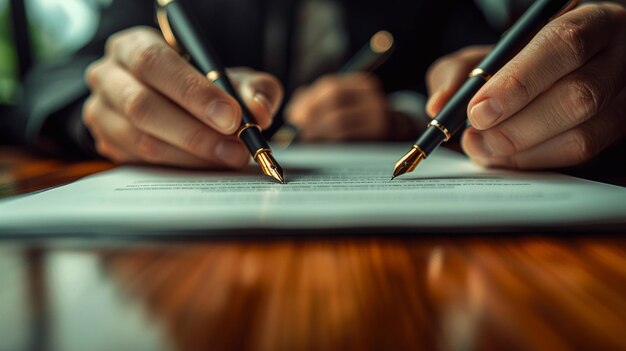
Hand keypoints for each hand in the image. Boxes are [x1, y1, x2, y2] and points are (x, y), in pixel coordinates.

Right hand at [84, 27, 282, 167]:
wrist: (171, 102)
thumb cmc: (200, 84)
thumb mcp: (230, 77)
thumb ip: (252, 88)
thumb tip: (260, 111)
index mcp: (133, 46)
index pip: (154, 63)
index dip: (193, 92)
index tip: (231, 116)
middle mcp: (109, 76)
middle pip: (142, 105)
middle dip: (195, 131)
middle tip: (235, 147)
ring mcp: (102, 113)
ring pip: (142, 140)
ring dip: (191, 155)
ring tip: (229, 158)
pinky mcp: (107, 144)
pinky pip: (142, 162)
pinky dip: (180, 166)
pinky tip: (208, 165)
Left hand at [285, 73, 388, 140]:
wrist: (394, 135)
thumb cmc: (358, 120)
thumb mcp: (344, 104)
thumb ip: (317, 102)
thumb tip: (294, 113)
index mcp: (363, 84)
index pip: (330, 86)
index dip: (308, 101)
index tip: (293, 116)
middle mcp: (373, 97)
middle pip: (335, 100)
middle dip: (311, 115)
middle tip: (298, 131)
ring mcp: (378, 117)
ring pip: (340, 121)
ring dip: (318, 131)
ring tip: (307, 140)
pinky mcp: (379, 138)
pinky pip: (348, 141)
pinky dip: (330, 144)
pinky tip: (321, 149)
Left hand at [426, 3, 625, 168]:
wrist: (557, 74)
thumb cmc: (518, 61)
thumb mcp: (486, 54)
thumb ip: (458, 72)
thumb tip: (439, 106)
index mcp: (588, 21)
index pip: (562, 46)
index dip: (518, 82)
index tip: (478, 110)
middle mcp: (617, 57)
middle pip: (578, 95)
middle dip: (517, 126)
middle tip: (475, 137)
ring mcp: (623, 98)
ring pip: (583, 134)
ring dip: (523, 150)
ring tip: (482, 148)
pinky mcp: (618, 131)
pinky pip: (581, 155)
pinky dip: (535, 161)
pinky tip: (505, 156)